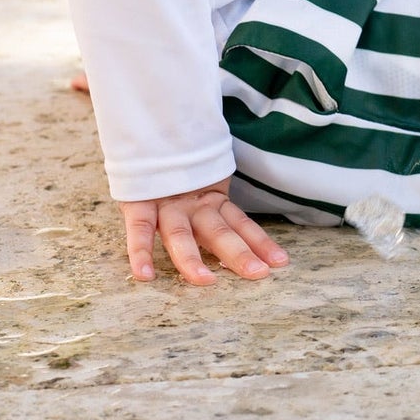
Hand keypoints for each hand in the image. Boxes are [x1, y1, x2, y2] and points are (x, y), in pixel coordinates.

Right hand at [120, 181, 289, 285]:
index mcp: (211, 202)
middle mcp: (193, 206)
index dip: (261, 242)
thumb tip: (255, 227)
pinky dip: (140, 251)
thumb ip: (220, 206)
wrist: (147, 138)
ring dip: (192, 259)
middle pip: (219, 233)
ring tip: (205, 281)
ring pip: (181, 235)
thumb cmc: (175, 171)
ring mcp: (166, 205)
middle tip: (258, 273)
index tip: (281, 262)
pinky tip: (145, 274)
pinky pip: (139, 229)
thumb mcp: (202, 184)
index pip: (242, 224)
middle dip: (239, 254)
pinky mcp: (138, 203)